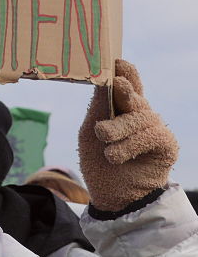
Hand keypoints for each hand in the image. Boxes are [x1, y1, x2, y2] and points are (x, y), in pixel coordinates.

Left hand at [78, 59, 177, 211]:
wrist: (112, 196)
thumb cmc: (98, 161)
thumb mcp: (89, 132)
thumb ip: (98, 107)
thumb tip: (102, 78)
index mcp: (120, 107)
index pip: (126, 82)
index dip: (125, 71)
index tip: (117, 60)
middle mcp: (139, 114)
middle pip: (134, 96)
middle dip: (125, 90)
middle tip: (116, 85)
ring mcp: (153, 128)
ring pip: (139, 117)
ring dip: (118, 129)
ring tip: (104, 140)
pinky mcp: (165, 144)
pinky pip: (151, 135)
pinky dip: (131, 144)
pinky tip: (115, 155)